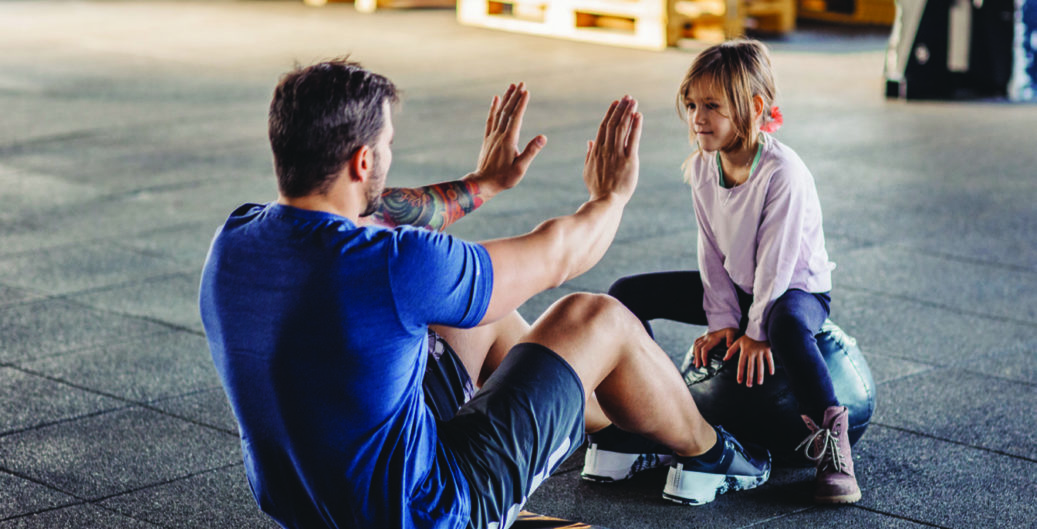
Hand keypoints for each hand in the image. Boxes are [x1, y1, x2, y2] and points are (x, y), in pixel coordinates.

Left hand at [471, 83, 545, 197]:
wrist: (483, 183)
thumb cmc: (504, 178)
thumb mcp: (520, 168)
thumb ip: (531, 151)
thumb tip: (543, 137)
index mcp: (509, 140)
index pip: (516, 117)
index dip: (521, 103)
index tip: (526, 91)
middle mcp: (499, 135)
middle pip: (508, 111)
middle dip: (515, 96)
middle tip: (522, 83)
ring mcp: (492, 136)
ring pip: (499, 113)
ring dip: (506, 98)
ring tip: (512, 86)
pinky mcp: (488, 139)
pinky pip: (491, 119)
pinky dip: (494, 108)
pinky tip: (496, 99)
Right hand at [583, 96, 641, 202]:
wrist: (605, 202)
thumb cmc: (597, 189)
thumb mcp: (588, 170)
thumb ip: (589, 154)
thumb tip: (589, 141)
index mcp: (596, 151)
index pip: (603, 127)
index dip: (610, 113)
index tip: (616, 103)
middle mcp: (606, 149)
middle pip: (613, 124)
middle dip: (621, 109)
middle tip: (627, 97)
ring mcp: (617, 154)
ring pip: (622, 128)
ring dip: (628, 113)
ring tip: (634, 102)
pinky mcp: (629, 160)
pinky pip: (633, 140)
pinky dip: (636, 126)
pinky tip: (639, 116)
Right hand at [692, 328, 736, 368]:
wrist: (729, 323)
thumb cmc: (732, 330)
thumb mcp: (732, 333)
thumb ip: (730, 339)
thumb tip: (728, 346)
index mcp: (713, 338)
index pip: (704, 349)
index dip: (703, 357)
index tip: (705, 365)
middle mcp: (707, 337)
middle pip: (698, 348)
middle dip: (697, 358)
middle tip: (698, 366)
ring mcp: (705, 336)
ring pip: (696, 345)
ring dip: (695, 354)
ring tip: (695, 363)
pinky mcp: (705, 336)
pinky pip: (697, 342)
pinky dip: (694, 348)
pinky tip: (694, 354)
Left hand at [723, 336, 774, 387]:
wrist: (758, 328)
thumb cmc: (747, 336)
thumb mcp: (737, 342)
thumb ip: (731, 351)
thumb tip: (724, 359)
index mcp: (744, 351)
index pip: (741, 364)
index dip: (740, 373)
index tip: (739, 381)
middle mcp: (752, 353)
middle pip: (750, 367)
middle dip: (749, 377)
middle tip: (749, 385)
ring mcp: (760, 352)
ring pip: (760, 365)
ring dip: (760, 374)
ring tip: (759, 383)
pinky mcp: (767, 350)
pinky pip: (769, 359)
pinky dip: (771, 366)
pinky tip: (771, 374)